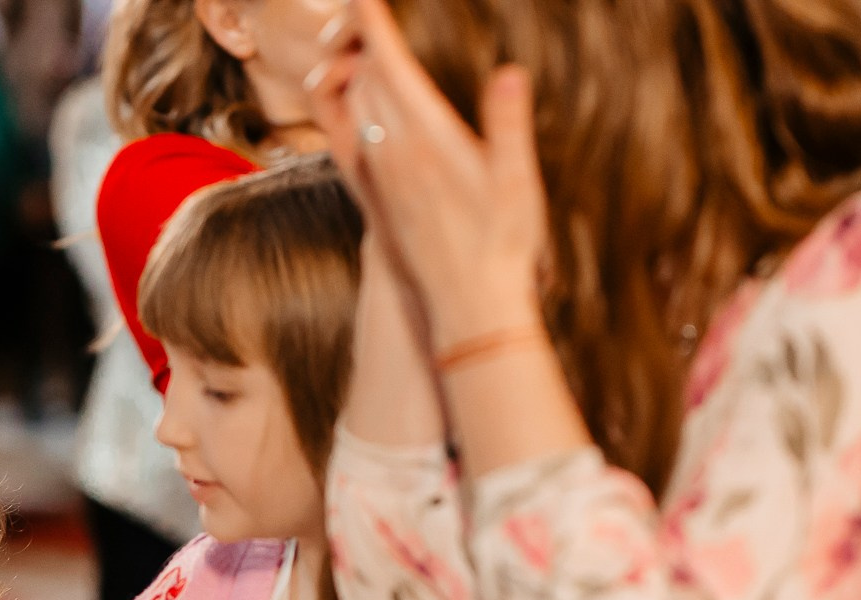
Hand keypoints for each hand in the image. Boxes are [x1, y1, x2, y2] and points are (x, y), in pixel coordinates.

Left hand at [310, 0, 548, 346]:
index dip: (373, 26)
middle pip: (363, 80)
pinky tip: (351, 105)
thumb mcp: (517, 184)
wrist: (467, 308)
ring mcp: (379, 178)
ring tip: (352, 47)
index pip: (390, 68)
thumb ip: (508, 126)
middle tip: (361, 11)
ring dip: (349, 72)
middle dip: (360, 39)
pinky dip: (342, 112)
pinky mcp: (374, 200)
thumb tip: (508, 74)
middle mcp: (393, 155)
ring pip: (349, 110)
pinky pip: (345, 143)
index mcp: (427, 140)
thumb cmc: (503, 248)